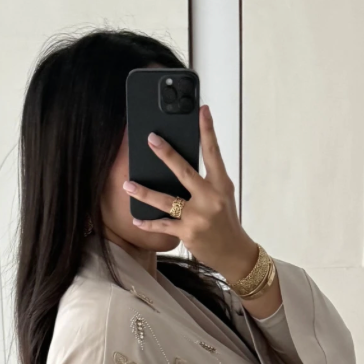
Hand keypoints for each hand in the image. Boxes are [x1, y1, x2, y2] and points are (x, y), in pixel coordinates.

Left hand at [123, 106, 258, 285]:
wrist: (234, 253)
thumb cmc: (225, 221)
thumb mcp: (222, 196)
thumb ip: (206, 181)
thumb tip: (179, 164)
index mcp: (221, 184)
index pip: (214, 152)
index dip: (208, 130)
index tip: (202, 110)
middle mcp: (210, 198)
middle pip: (184, 172)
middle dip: (166, 154)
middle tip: (151, 139)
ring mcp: (198, 216)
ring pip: (166, 201)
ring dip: (144, 192)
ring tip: (128, 184)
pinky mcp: (188, 232)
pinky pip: (162, 225)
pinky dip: (148, 223)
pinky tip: (136, 218)